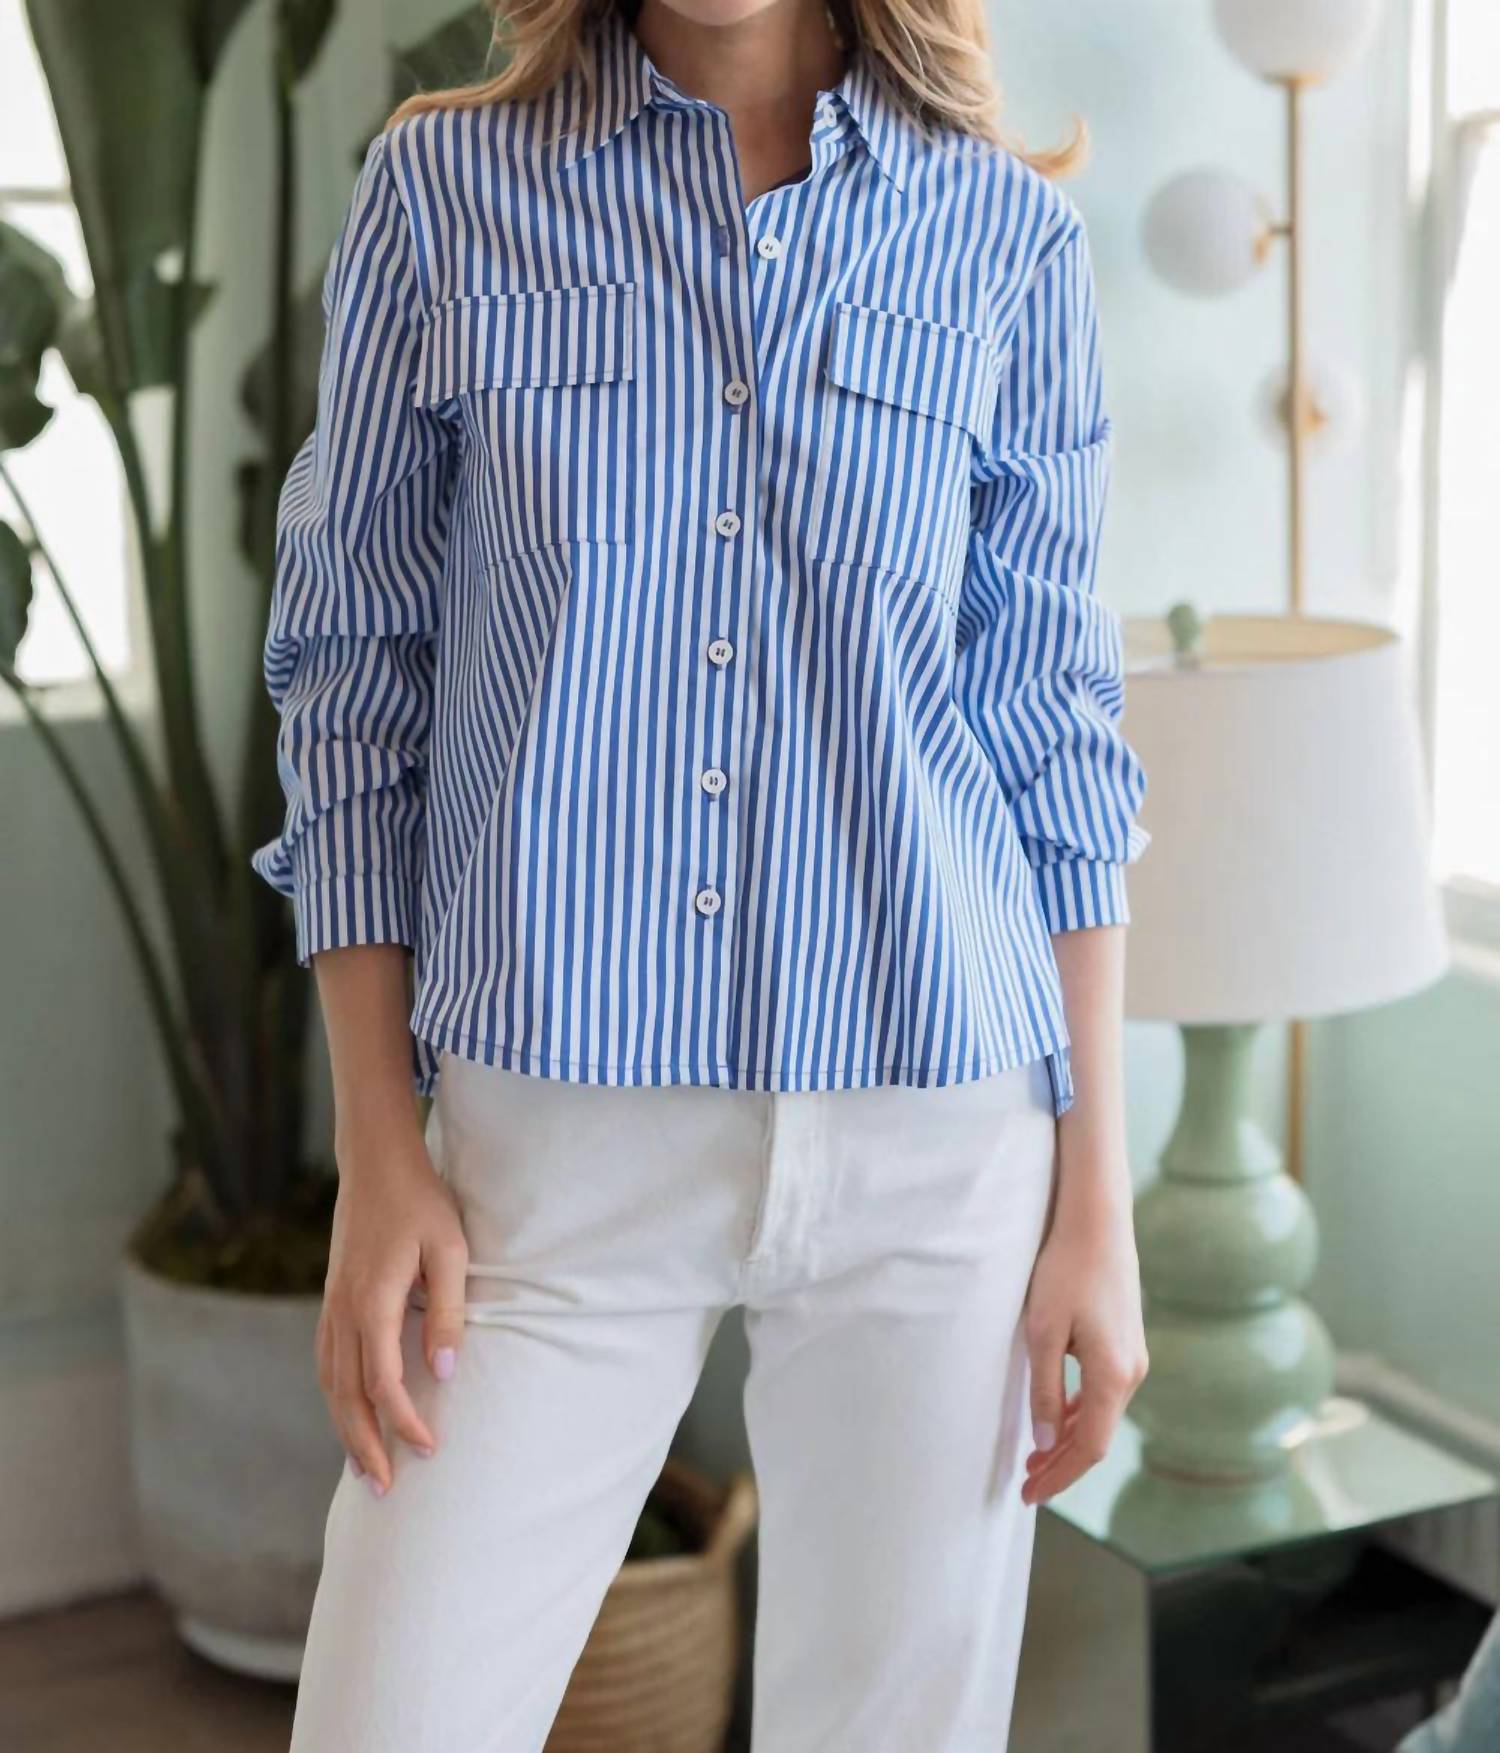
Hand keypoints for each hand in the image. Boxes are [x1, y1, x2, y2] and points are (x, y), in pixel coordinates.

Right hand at [317, 1123, 468, 1496]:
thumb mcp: (450, 1250)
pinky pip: (327, 1362)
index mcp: (372, 1301)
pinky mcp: (332, 1300)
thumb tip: (445, 1373)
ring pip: (330, 1383)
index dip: (404, 1421)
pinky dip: (336, 1398)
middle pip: (346, 1396)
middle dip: (364, 1445)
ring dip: (346, 1429)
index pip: (384, 1381)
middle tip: (385, 1490)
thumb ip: (448, 1311)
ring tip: (365, 1469)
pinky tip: (350, 1416)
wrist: (377, 1164)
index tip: (429, 1448)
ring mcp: (332, 1306)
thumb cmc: (422, 1202)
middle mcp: (344, 1311)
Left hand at [1020, 1184, 1147, 1505]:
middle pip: (1096, 1437)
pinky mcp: (1126, 1344)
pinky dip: (1077, 1414)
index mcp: (1113, 1376)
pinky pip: (1103, 1394)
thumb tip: (1042, 1444)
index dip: (1058, 1476)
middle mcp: (1132, 1373)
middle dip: (1060, 1465)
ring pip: (1099, 1417)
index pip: (1087, 1447)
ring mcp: (1133, 1359)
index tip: (1027, 1495)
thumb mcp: (1042, 1332)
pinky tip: (1054, 1419)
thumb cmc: (1065, 1271)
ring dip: (1066, 1440)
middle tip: (1024, 1486)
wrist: (1097, 1222)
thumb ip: (1044, 1390)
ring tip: (1033, 1460)